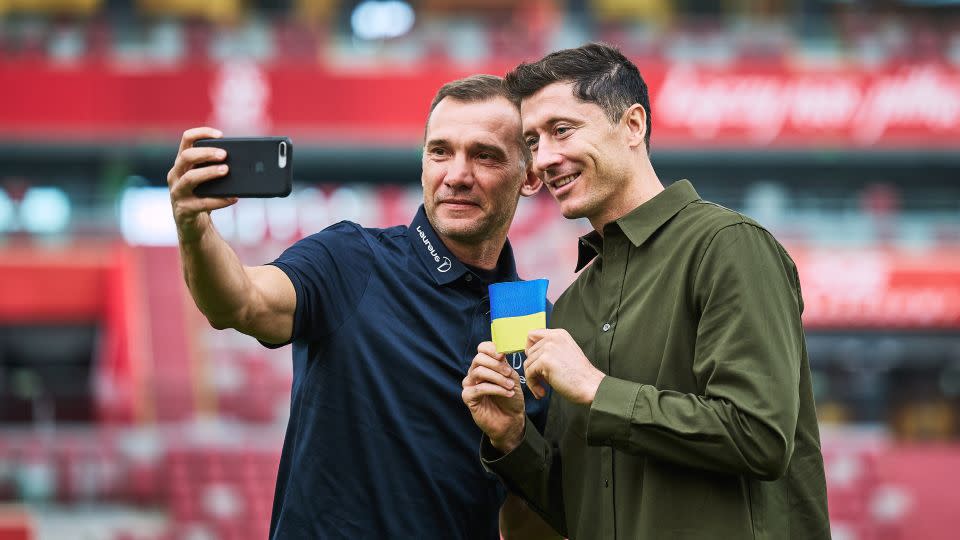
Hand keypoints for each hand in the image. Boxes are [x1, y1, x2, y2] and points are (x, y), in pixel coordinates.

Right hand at [166, 127, 236, 243]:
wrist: (193, 226)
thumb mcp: (208, 179)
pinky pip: (201, 203)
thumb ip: (218, 167)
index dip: (201, 133)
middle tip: (224, 155)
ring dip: (209, 173)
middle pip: (186, 156)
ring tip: (226, 170)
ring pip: (189, 178)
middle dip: (206, 153)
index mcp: (182, 163)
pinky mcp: (184, 210)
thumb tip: (246, 161)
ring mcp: (177, 192)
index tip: (220, 135)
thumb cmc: (203, 196)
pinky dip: (218, 200)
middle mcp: (175, 175)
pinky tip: (233, 198)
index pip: (187, 140)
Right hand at [462, 341, 525, 452]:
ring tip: (510, 386)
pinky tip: (507, 393)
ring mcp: (470, 385)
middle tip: (509, 373)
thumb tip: (499, 351)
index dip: (491, 349)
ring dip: (497, 378)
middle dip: (496, 365)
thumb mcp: (511, 377)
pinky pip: (479, 388)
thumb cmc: (511, 397)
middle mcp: (474, 373)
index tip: (503, 355)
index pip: (482, 348)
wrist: (512, 420)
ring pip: (478, 372)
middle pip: (479, 358)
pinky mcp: (468, 397)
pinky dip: (495, 389)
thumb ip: (504, 364)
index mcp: (485, 365)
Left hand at [525, 329, 604, 404]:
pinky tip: (542, 391)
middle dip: (533, 368)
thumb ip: (550, 349)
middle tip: (542, 380)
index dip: (530, 349)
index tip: (534, 361)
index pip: (532, 335)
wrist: (590, 385)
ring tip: (542, 388)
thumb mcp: (565, 352)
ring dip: (533, 379)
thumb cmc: (580, 374)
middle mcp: (553, 337)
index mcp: (559, 334)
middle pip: (529, 352)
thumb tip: (530, 356)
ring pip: (527, 364)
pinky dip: (533, 384)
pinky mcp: (544, 361)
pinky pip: (529, 373)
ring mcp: (548, 348)